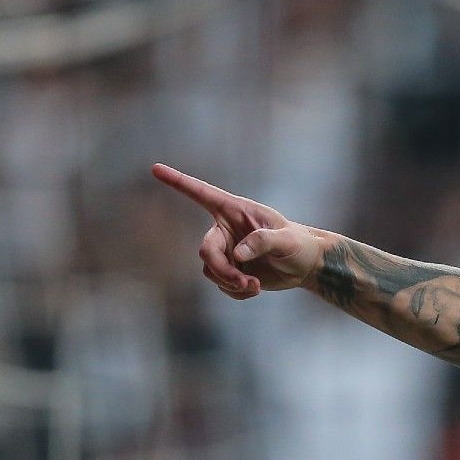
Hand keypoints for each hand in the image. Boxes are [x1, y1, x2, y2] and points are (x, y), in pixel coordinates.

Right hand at [152, 163, 324, 299]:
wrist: (305, 266)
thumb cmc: (299, 245)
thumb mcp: (287, 241)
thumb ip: (263, 242)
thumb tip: (237, 255)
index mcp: (236, 212)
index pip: (203, 194)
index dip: (178, 182)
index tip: (155, 168)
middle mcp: (226, 230)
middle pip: (206, 250)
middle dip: (221, 269)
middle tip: (243, 282)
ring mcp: (227, 251)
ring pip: (211, 270)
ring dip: (231, 282)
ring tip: (254, 286)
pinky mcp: (230, 270)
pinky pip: (221, 284)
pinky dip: (236, 291)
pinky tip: (254, 289)